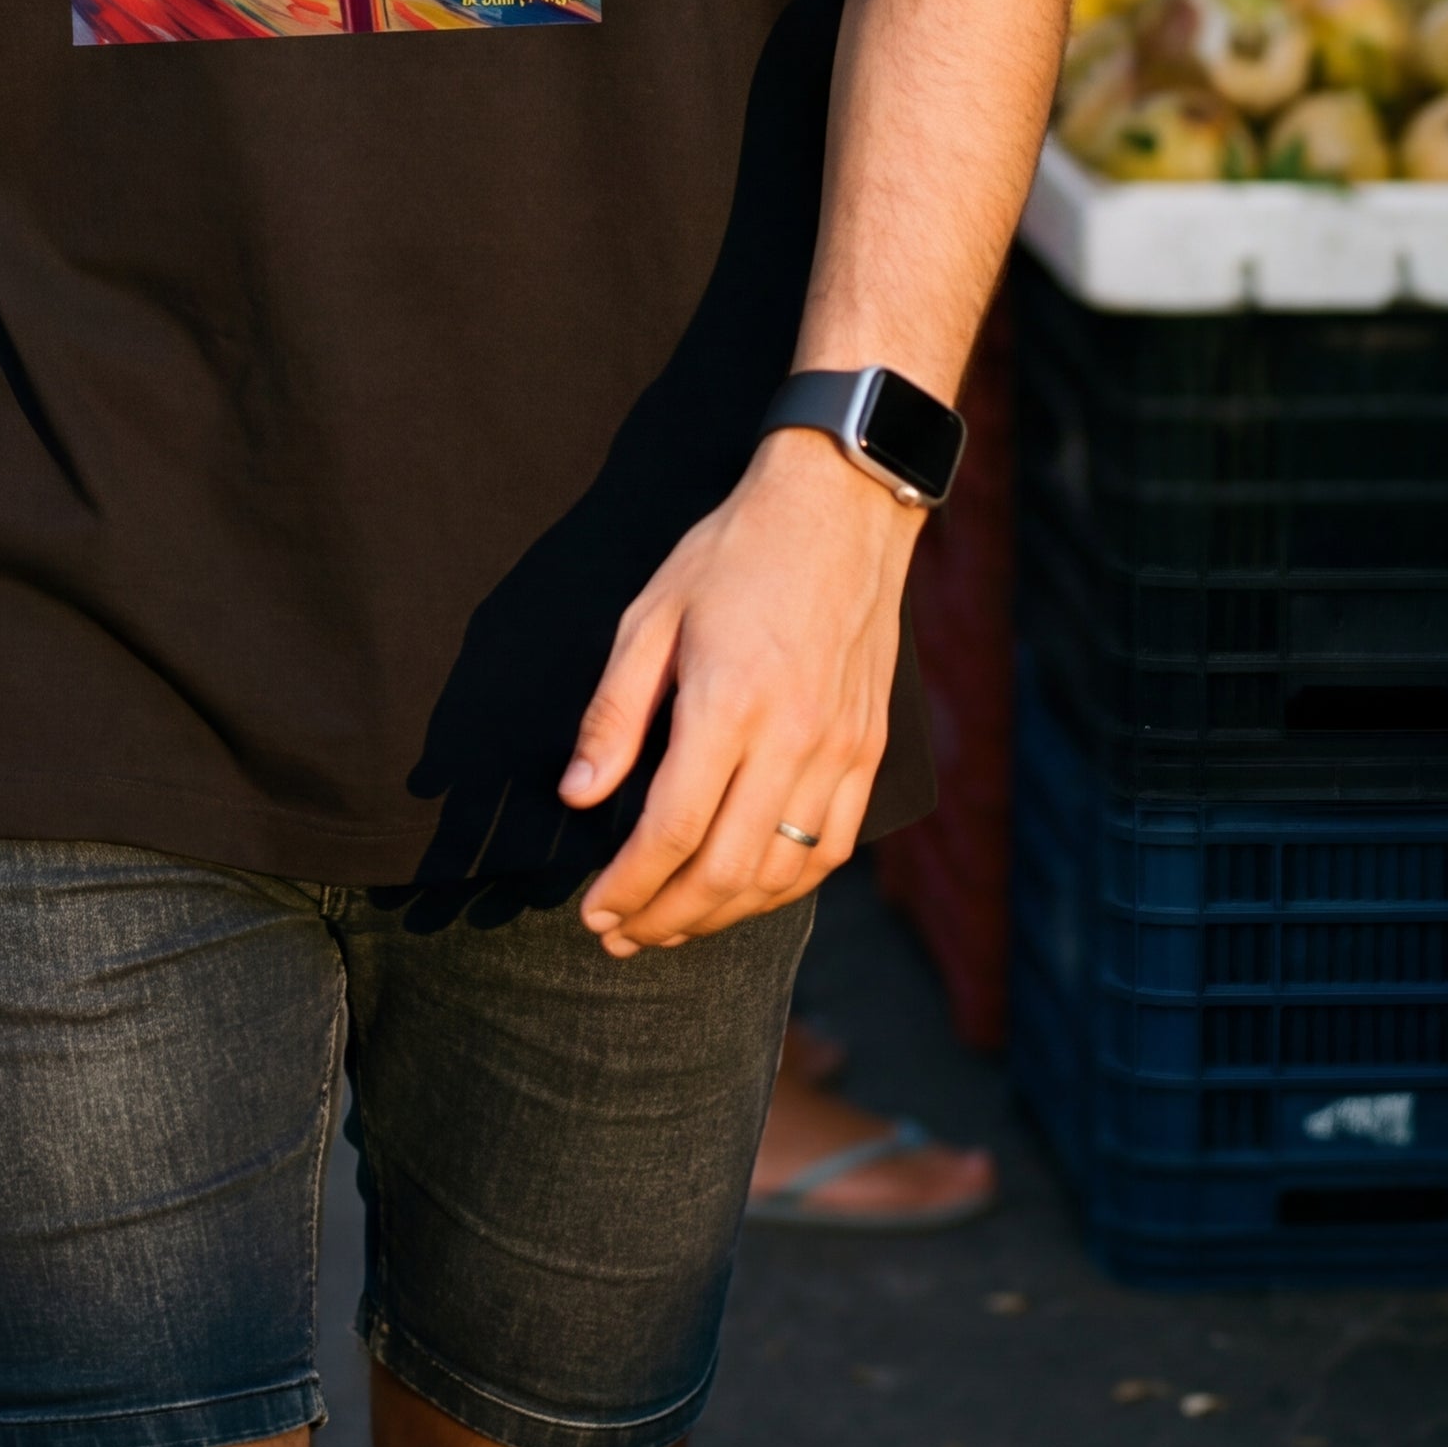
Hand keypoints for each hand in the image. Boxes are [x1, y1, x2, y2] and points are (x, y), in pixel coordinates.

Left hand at [563, 431, 921, 955]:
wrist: (838, 511)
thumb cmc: (734, 555)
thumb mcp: (650, 615)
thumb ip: (613, 713)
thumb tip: (579, 797)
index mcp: (729, 702)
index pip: (672, 830)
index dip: (628, 886)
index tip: (594, 910)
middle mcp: (793, 738)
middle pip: (727, 871)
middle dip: (666, 918)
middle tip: (621, 935)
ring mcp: (840, 750)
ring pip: (783, 873)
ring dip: (723, 915)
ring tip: (672, 926)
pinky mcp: (868, 752)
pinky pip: (831, 848)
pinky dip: (785, 887)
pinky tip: (745, 893)